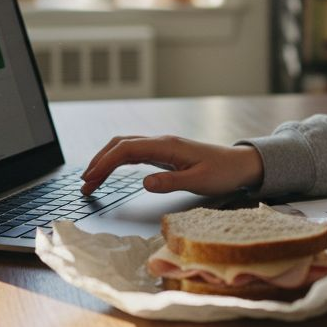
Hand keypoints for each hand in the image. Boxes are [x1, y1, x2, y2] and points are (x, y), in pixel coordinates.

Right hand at [80, 135, 263, 196]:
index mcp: (167, 146)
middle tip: (84, 184)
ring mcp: (162, 147)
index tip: (90, 179)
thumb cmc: (223, 172)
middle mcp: (162, 142)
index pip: (126, 150)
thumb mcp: (199, 181)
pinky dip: (118, 162)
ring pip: (125, 148)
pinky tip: (111, 172)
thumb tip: (144, 182)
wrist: (241, 164)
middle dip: (99, 162)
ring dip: (106, 161)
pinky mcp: (165, 154)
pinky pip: (135, 153)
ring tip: (91, 181)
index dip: (105, 163)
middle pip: (120, 145)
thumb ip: (171, 182)